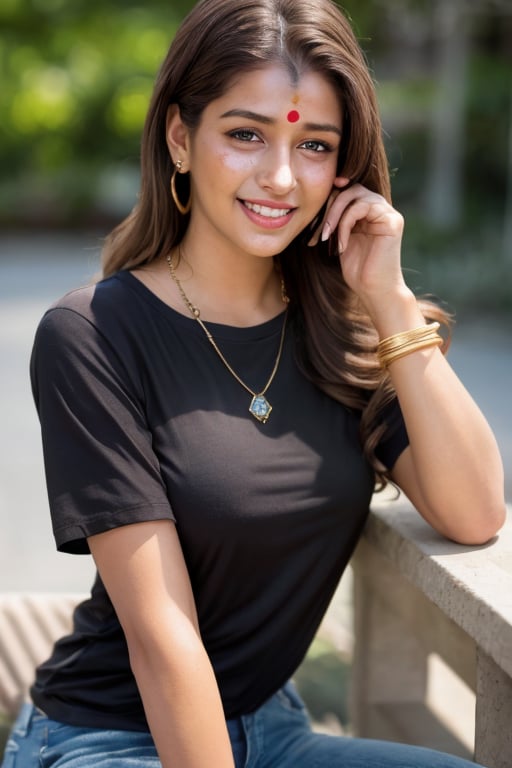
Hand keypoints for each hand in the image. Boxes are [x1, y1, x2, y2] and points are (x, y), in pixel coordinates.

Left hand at [309, 179, 406, 316]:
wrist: (373, 290)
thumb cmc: (357, 270)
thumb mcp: (340, 239)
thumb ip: (336, 219)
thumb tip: (318, 201)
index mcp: (369, 212)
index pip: (347, 191)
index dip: (330, 198)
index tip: (313, 213)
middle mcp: (381, 209)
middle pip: (351, 189)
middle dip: (329, 207)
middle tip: (318, 232)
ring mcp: (388, 213)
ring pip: (355, 195)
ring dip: (335, 215)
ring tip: (326, 237)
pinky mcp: (392, 221)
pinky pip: (361, 208)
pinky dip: (345, 223)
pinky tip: (340, 244)